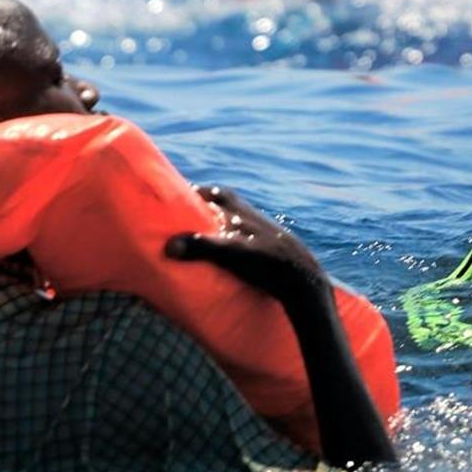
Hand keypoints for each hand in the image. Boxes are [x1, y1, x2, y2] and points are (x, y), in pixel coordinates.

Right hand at [165, 186, 328, 304]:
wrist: (302, 279)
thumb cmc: (267, 261)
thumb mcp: (231, 253)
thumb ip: (201, 247)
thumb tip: (169, 247)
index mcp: (239, 210)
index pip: (213, 193)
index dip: (194, 192)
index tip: (174, 196)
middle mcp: (249, 216)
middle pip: (223, 203)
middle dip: (204, 206)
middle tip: (185, 214)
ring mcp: (260, 231)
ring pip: (234, 219)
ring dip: (218, 222)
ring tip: (200, 234)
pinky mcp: (267, 247)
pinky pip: (243, 236)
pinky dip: (230, 238)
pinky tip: (225, 252)